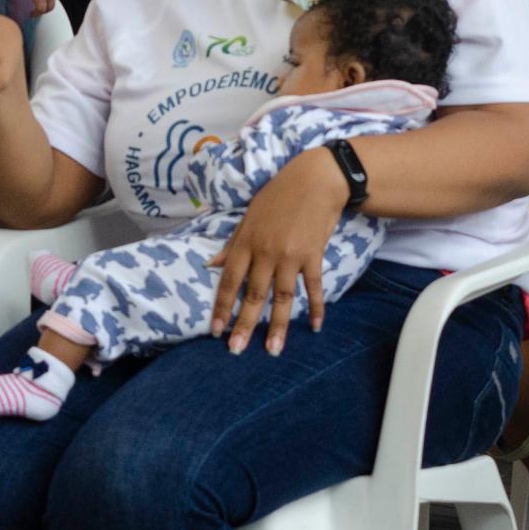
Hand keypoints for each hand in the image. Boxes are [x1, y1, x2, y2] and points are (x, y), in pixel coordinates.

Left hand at [209, 148, 345, 355]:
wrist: (316, 179)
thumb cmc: (279, 194)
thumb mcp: (249, 216)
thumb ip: (232, 243)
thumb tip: (212, 264)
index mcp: (246, 242)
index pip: (229, 281)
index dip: (222, 307)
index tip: (216, 330)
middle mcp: (266, 252)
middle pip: (254, 295)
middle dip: (245, 325)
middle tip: (237, 350)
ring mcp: (291, 256)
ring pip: (282, 297)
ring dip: (278, 325)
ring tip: (273, 349)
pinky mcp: (314, 255)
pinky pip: (314, 287)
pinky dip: (316, 307)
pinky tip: (315, 326)